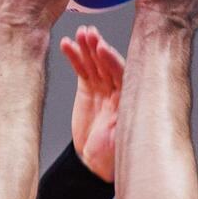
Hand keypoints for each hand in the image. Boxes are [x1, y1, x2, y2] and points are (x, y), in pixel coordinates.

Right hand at [61, 26, 123, 182]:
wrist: (94, 164)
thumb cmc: (111, 156)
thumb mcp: (119, 143)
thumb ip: (122, 125)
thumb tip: (127, 111)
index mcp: (131, 100)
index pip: (123, 74)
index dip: (112, 61)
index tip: (103, 49)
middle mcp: (119, 90)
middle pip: (108, 64)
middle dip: (99, 49)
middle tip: (90, 34)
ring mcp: (103, 88)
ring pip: (95, 63)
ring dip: (86, 47)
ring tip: (79, 33)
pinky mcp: (88, 89)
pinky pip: (81, 69)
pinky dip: (74, 56)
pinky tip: (66, 44)